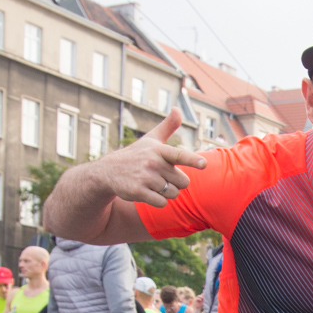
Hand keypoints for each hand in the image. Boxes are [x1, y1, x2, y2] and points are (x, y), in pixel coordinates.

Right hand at [92, 109, 207, 207]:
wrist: (108, 171)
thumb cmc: (136, 154)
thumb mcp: (151, 139)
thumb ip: (168, 126)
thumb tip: (177, 109)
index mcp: (159, 150)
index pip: (179, 155)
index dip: (192, 160)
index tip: (203, 164)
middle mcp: (153, 163)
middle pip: (183, 182)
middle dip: (175, 182)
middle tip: (160, 176)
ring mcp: (145, 178)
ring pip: (173, 194)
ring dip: (165, 192)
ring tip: (151, 183)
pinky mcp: (138, 192)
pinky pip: (161, 203)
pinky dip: (157, 201)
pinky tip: (146, 192)